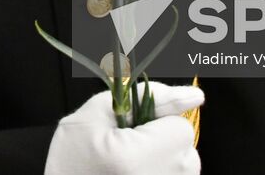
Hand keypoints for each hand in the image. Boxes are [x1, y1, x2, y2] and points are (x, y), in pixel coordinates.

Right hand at [45, 83, 202, 174]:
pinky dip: (157, 172)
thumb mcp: (94, 116)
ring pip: (182, 165)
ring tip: (127, 166)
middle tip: (124, 148)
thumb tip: (194, 96)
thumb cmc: (70, 162)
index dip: (155, 121)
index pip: (180, 127)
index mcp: (140, 158)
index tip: (131, 130)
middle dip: (160, 140)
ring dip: (160, 159)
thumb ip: (145, 96)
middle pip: (183, 147)